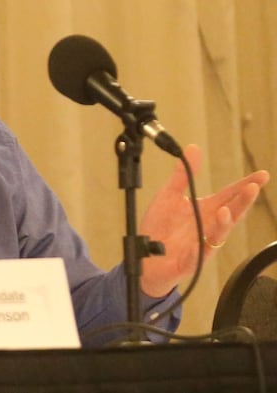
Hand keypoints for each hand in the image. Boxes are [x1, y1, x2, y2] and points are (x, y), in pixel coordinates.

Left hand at [139, 144, 269, 297]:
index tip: (262, 175)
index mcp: (205, 210)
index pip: (230, 195)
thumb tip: (193, 148)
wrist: (147, 257)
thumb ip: (182, 175)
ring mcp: (202, 244)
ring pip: (219, 235)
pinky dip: (199, 249)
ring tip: (225, 211)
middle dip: (243, 202)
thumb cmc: (161, 227)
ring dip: (224, 224)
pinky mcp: (190, 261)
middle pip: (231, 213)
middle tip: (253, 188)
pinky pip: (197, 256)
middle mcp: (208, 226)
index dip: (246, 185)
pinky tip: (199, 243)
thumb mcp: (168, 196)